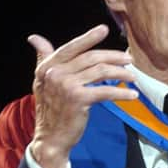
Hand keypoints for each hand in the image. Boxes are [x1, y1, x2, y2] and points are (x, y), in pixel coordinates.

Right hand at [27, 24, 137, 167]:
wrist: (50, 138)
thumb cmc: (51, 108)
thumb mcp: (42, 81)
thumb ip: (43, 58)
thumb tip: (34, 38)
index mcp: (48, 66)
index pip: (71, 47)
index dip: (88, 37)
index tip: (104, 29)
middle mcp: (55, 73)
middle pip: (91, 58)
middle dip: (113, 56)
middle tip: (129, 59)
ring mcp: (67, 86)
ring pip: (100, 72)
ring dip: (120, 73)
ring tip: (132, 76)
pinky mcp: (79, 99)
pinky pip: (105, 91)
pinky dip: (121, 93)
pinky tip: (131, 95)